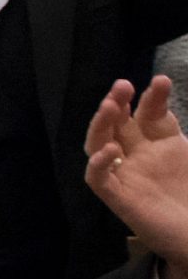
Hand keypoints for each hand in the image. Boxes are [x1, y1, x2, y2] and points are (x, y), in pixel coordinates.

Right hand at [86, 76, 187, 264]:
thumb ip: (180, 136)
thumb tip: (171, 104)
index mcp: (161, 143)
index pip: (150, 114)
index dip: (153, 98)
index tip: (161, 81)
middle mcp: (138, 154)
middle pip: (120, 123)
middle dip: (119, 102)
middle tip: (122, 85)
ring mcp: (125, 174)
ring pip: (100, 143)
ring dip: (102, 124)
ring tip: (109, 106)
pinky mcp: (116, 197)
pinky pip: (98, 178)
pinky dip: (99, 163)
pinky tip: (110, 150)